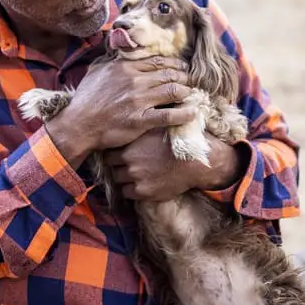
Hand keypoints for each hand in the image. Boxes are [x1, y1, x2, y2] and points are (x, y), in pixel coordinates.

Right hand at [46, 56, 197, 164]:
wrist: (78, 124)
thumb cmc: (85, 99)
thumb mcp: (95, 70)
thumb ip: (111, 58)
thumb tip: (118, 46)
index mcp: (125, 67)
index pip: (158, 61)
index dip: (175, 63)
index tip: (182, 67)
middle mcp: (135, 81)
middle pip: (169, 74)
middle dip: (185, 77)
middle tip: (192, 80)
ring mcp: (139, 100)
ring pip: (173, 91)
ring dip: (187, 92)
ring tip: (193, 95)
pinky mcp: (140, 120)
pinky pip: (169, 115)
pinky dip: (184, 113)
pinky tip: (193, 113)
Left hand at [102, 129, 242, 200]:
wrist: (195, 162)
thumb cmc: (178, 141)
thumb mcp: (159, 126)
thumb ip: (144, 124)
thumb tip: (138, 111)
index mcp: (130, 145)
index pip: (109, 150)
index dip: (114, 150)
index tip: (120, 150)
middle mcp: (130, 162)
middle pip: (111, 165)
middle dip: (117, 164)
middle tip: (126, 162)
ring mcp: (135, 178)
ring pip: (118, 179)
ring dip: (124, 177)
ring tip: (135, 172)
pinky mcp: (143, 192)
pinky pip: (127, 192)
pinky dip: (131, 189)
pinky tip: (141, 182)